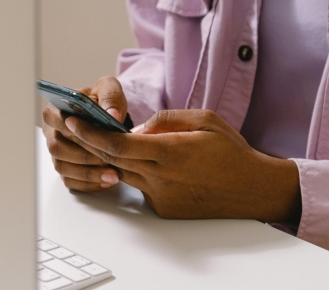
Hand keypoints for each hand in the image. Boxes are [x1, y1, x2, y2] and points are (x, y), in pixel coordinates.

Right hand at [42, 76, 126, 191]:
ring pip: (63, 168)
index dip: (68, 128)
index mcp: (56, 110)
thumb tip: (112, 114)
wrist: (107, 117)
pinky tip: (108, 181)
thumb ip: (110, 96)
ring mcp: (58, 153)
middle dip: (83, 155)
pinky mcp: (67, 169)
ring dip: (88, 173)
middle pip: (57, 148)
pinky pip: (71, 182)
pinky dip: (89, 184)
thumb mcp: (108, 88)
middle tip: (108, 158)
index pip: (52, 119)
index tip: (88, 134)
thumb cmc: (103, 101)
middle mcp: (52, 133)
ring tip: (113, 174)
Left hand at [64, 109, 301, 223]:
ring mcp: (161, 197)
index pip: (118, 145)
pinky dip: (134, 172)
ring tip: (103, 140)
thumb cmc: (231, 151)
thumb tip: (136, 128)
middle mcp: (162, 178)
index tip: (75, 122)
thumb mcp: (203, 120)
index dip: (91, 134)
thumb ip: (165, 120)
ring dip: (110, 158)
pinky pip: (139, 187)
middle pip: (113, 160)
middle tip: (76, 128)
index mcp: (171, 152)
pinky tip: (142, 162)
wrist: (253, 189)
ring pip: (124, 174)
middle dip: (91, 143)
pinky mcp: (164, 209)